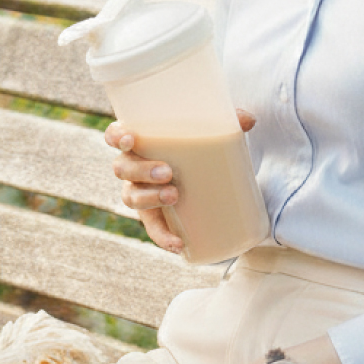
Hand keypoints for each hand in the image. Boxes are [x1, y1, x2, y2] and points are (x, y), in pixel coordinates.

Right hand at [108, 110, 256, 254]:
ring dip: (149, 198)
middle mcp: (132, 167)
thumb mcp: (209, 133)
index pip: (114, 134)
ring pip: (130, 196)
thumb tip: (249, 120)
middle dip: (141, 170)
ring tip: (174, 196)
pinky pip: (153, 229)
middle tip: (167, 172)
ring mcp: (139, 192)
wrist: (202, 177)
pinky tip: (178, 244)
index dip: (116, 136)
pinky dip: (163, 237)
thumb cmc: (195, 147)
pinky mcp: (153, 217)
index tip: (130, 139)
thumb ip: (227, 123)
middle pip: (122, 167)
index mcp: (139, 141)